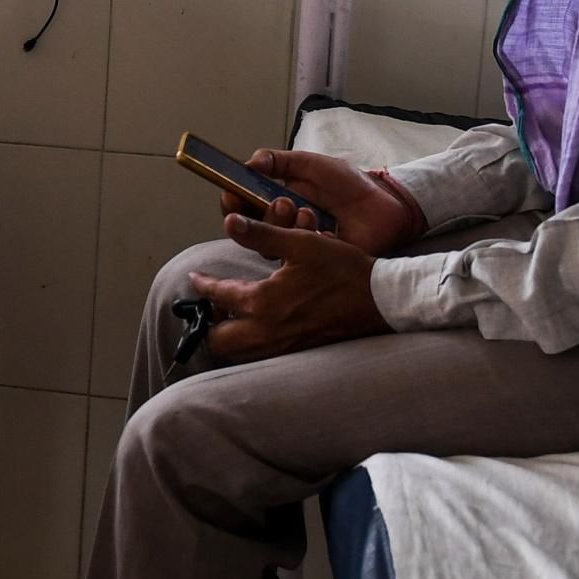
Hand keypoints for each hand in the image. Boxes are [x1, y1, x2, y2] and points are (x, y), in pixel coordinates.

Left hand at [188, 216, 389, 362]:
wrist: (381, 301)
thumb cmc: (343, 270)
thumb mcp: (301, 244)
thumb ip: (261, 233)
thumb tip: (230, 222)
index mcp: (263, 302)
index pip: (219, 296)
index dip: (204, 285)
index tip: (196, 279)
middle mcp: (268, 331)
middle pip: (219, 341)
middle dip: (210, 325)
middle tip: (214, 305)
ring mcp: (283, 347)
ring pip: (239, 353)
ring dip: (229, 336)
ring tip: (234, 316)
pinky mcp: (297, 353)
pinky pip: (261, 356)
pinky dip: (251, 345)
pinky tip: (259, 326)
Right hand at [216, 149, 423, 255]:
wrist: (385, 204)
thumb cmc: (348, 184)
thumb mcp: (312, 164)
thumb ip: (280, 161)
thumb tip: (250, 162)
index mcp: (275, 199)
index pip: (241, 205)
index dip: (232, 202)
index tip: (232, 194)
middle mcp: (281, 225)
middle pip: (250, 228)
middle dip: (263, 215)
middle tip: (284, 201)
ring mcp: (297, 245)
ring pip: (271, 245)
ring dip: (286, 227)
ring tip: (309, 212)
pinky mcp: (316, 261)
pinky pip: (301, 259)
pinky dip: (310, 241)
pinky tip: (326, 231)